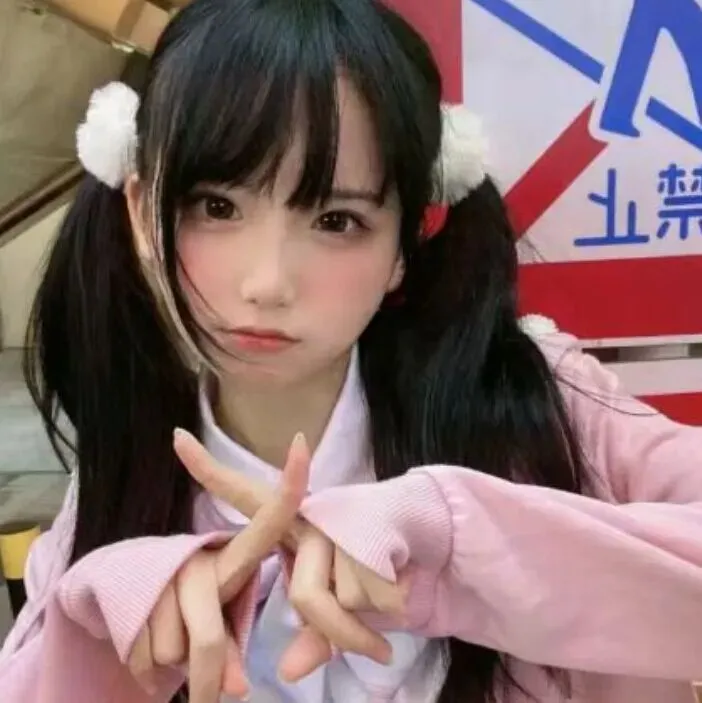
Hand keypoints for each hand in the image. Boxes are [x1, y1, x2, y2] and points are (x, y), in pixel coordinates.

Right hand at [127, 430, 308, 702]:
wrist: (128, 595)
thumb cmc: (197, 610)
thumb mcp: (222, 623)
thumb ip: (238, 651)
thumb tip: (236, 689)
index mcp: (235, 556)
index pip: (269, 516)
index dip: (290, 482)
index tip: (303, 443)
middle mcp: (201, 558)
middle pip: (209, 641)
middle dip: (208, 678)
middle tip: (212, 700)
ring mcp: (167, 573)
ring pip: (175, 655)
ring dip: (177, 672)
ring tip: (177, 649)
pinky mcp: (131, 592)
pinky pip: (145, 659)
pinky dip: (148, 673)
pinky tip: (150, 654)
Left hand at [176, 432, 404, 680]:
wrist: (420, 524)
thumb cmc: (367, 564)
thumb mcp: (334, 601)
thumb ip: (312, 636)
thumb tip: (288, 672)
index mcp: (290, 523)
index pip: (244, 494)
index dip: (209, 469)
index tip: (177, 437)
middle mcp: (307, 515)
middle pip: (308, 598)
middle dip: (347, 636)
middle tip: (378, 654)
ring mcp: (334, 518)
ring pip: (344, 601)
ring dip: (373, 622)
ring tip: (392, 603)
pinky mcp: (364, 523)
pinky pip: (370, 594)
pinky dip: (390, 607)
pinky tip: (404, 587)